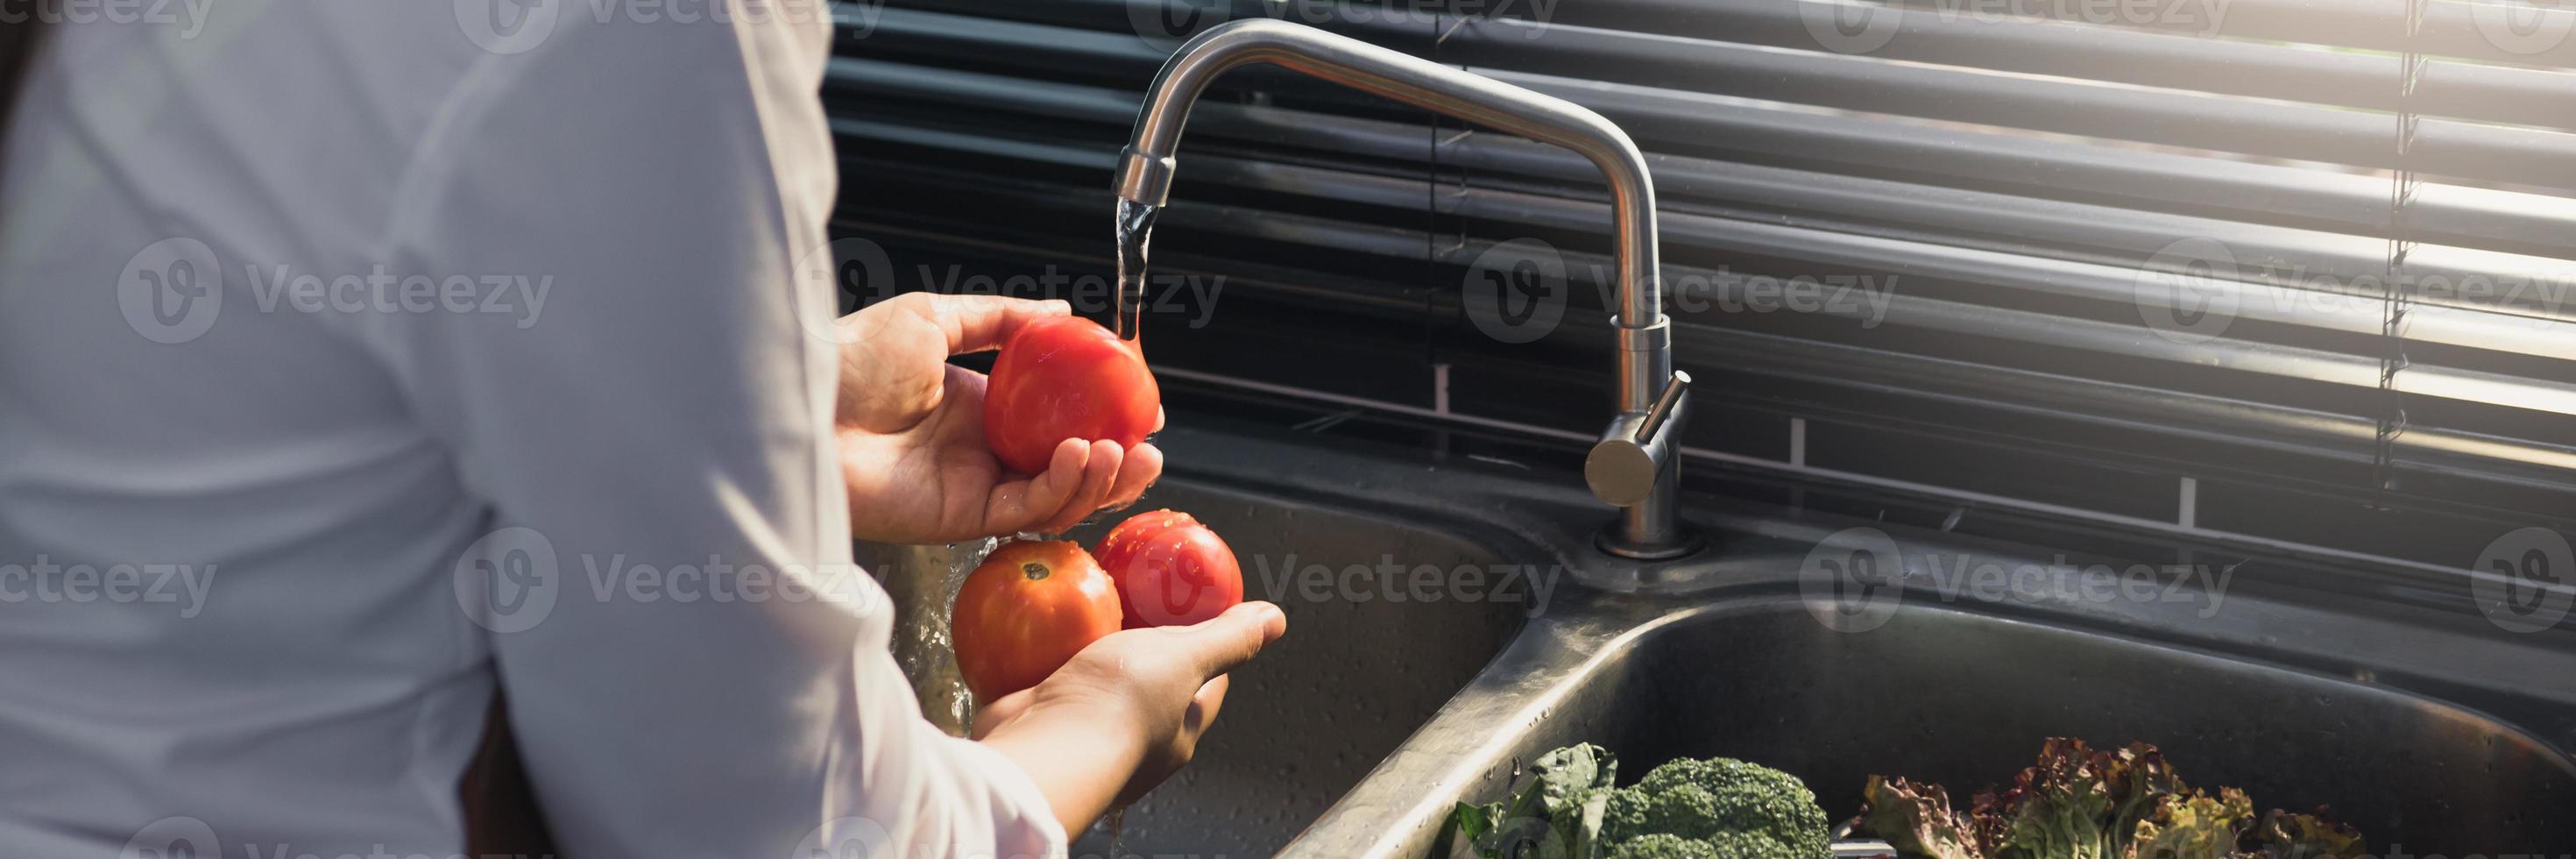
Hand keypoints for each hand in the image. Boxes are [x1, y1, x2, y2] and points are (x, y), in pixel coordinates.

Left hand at [833, 293, 1162, 543]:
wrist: (803, 404)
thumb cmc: (850, 359)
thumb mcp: (933, 318)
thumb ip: (1001, 319)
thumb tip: (1062, 311)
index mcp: (978, 408)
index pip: (1056, 420)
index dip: (1102, 417)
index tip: (1141, 405)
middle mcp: (981, 452)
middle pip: (1066, 468)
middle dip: (1117, 462)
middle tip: (1152, 447)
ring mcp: (973, 487)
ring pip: (1056, 496)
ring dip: (1100, 479)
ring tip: (1125, 452)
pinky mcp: (961, 518)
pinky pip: (1027, 509)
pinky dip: (1062, 487)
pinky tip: (1081, 455)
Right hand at [974, 602, 1286, 827]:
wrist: (1043, 748)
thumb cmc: (1121, 706)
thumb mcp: (1185, 658)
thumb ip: (1228, 640)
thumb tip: (1275, 620)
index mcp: (1180, 732)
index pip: (1208, 684)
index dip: (1210, 647)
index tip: (1198, 615)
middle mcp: (1137, 741)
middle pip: (1151, 682)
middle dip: (1144, 647)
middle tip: (1134, 603)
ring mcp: (1087, 734)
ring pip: (1097, 685)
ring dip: (1092, 654)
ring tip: (1086, 612)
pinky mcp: (1045, 724)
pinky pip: (1051, 685)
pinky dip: (1047, 662)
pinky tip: (1042, 635)